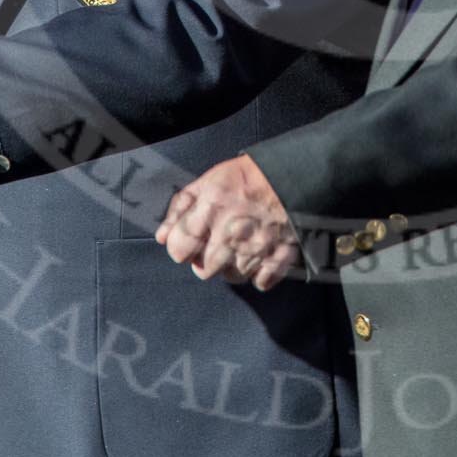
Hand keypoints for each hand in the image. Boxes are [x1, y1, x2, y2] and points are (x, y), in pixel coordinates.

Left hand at [155, 154, 299, 290]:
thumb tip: (161, 237)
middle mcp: (231, 232)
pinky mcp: (280, 258)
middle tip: (218, 242)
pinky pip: (260, 282)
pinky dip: (260, 272)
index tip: (192, 239)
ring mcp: (257, 249)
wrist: (295, 173)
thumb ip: (180, 207)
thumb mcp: (208, 181)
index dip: (181, 246)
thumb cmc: (248, 176)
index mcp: (210, 209)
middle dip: (206, 259)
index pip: (178, 249)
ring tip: (241, 245)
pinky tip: (261, 253)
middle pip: (203, 270)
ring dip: (232, 266)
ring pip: (231, 278)